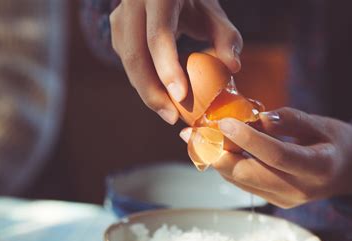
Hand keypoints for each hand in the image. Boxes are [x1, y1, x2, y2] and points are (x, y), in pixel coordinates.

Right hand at [110, 0, 242, 123]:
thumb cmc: (196, 2)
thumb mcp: (214, 13)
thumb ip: (226, 37)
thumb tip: (233, 66)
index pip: (159, 36)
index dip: (167, 68)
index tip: (181, 96)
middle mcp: (133, 4)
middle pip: (134, 55)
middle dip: (151, 91)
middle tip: (171, 117)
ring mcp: (121, 17)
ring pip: (128, 62)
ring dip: (147, 91)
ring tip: (169, 112)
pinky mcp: (118, 31)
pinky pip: (129, 62)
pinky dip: (145, 82)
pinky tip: (162, 97)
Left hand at [180, 107, 351, 207]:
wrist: (351, 172)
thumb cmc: (338, 142)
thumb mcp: (322, 124)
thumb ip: (290, 120)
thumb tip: (256, 118)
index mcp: (317, 168)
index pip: (276, 155)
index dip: (248, 139)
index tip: (224, 122)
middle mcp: (299, 189)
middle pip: (250, 174)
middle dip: (218, 153)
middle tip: (195, 132)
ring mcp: (285, 199)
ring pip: (241, 181)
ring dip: (216, 159)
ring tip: (195, 137)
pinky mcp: (275, 200)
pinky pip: (245, 183)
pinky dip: (227, 165)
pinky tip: (213, 148)